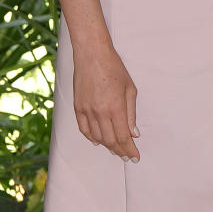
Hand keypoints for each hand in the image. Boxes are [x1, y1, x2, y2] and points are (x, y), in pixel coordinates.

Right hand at [72, 41, 139, 160]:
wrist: (92, 55)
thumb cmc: (114, 68)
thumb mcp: (130, 88)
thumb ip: (131, 113)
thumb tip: (134, 133)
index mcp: (115, 108)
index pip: (123, 136)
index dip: (130, 149)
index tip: (135, 156)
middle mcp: (100, 113)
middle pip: (110, 140)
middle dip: (120, 151)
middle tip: (127, 156)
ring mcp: (86, 111)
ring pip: (97, 138)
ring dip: (107, 146)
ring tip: (116, 149)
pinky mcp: (77, 108)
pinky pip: (84, 130)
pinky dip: (92, 138)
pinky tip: (98, 141)